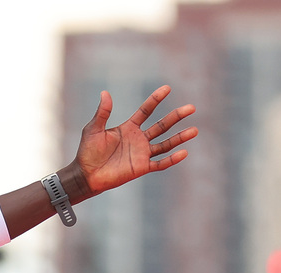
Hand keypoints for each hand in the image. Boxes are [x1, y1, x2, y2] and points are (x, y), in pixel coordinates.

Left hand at [67, 85, 196, 197]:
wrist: (85, 175)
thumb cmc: (87, 152)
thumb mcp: (93, 129)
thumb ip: (102, 113)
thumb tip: (105, 92)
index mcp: (129, 128)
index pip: (146, 110)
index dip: (156, 99)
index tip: (167, 88)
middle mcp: (138, 139)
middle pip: (162, 125)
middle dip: (176, 116)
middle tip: (192, 107)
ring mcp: (141, 153)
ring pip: (165, 144)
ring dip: (180, 137)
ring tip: (194, 130)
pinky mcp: (141, 167)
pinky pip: (160, 163)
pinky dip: (172, 159)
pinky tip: (184, 152)